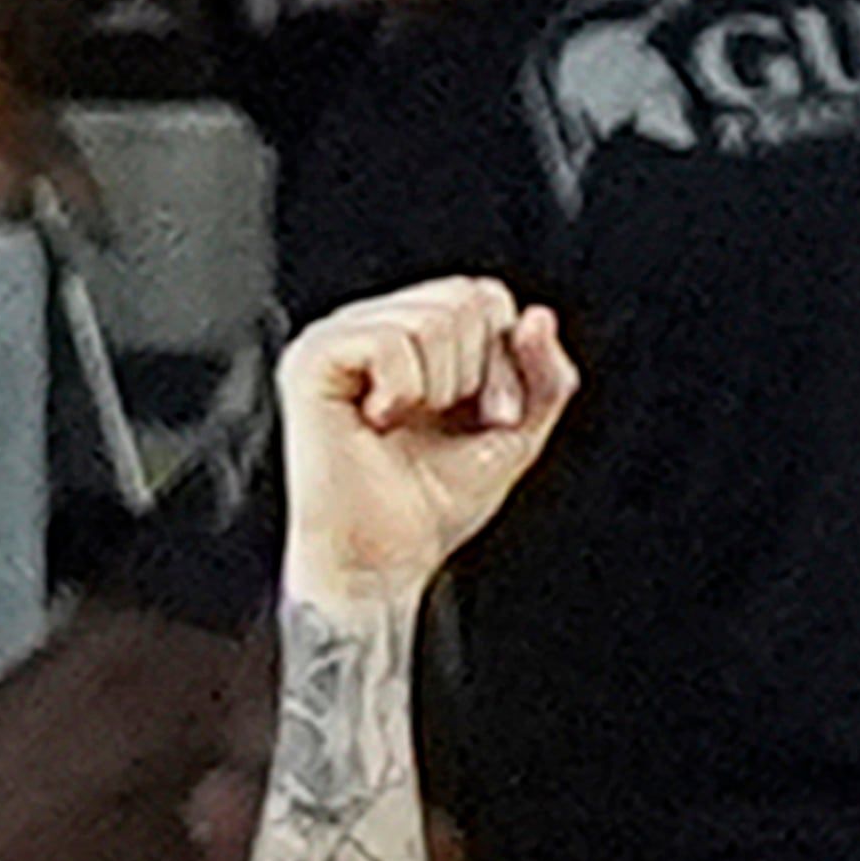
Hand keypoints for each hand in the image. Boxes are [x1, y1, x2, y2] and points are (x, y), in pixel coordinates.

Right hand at [276, 279, 577, 612]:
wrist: (381, 562)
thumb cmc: (430, 508)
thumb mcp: (515, 438)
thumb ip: (545, 378)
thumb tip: (540, 316)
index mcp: (417, 337)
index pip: (485, 298)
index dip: (507, 357)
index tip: (495, 418)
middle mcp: (378, 326)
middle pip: (465, 298)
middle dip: (480, 373)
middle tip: (449, 424)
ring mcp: (342, 336)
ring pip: (433, 317)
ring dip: (440, 388)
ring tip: (407, 425)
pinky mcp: (314, 357)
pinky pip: (390, 340)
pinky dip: (402, 390)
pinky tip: (378, 421)